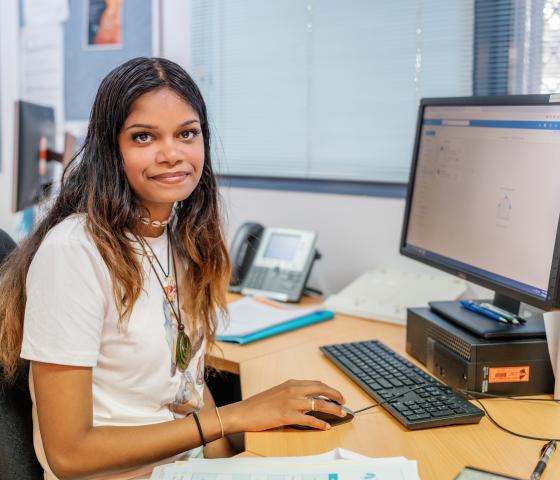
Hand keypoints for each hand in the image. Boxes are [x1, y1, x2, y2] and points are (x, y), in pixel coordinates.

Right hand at [222, 379, 346, 431]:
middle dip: (335, 395)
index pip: (316, 383)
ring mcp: (291, 402)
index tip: (337, 395)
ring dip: (333, 409)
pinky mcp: (287, 415)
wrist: (244, 412)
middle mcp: (293, 390)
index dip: (329, 389)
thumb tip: (307, 401)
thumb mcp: (278, 392)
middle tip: (344, 402)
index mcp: (291, 383)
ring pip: (319, 404)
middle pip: (321, 389)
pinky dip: (320, 423)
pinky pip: (309, 419)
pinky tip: (326, 426)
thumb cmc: (259, 404)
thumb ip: (292, 394)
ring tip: (341, 414)